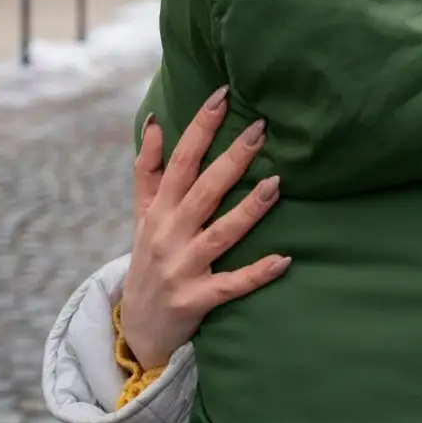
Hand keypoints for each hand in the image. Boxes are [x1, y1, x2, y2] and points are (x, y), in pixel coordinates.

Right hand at [121, 87, 289, 369]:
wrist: (137, 327)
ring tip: (277, 183)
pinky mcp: (197, 300)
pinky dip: (257, 273)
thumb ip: (149, 169)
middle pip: (203, 191)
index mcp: (159, 209)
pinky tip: (284, 259)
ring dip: (249, 210)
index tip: (223, 95)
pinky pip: (231, 285)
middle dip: (231, 159)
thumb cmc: (149, 259)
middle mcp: (168, 235)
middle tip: (261, 129)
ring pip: (221, 234)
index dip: (200, 127)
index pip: (181, 161)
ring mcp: (182, 268)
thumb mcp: (143, 214)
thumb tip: (157, 121)